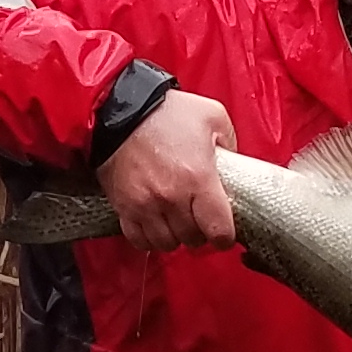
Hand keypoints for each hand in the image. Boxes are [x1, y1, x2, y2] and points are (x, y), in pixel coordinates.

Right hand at [96, 89, 237, 251]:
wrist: (118, 107)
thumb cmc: (164, 110)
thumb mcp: (212, 115)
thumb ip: (230, 141)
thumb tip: (233, 161)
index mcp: (198, 178)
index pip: (219, 230)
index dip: (225, 236)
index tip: (224, 231)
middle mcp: (171, 197)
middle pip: (193, 239)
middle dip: (200, 232)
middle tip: (199, 218)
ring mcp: (144, 205)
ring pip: (166, 243)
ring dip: (175, 236)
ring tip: (177, 220)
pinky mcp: (124, 206)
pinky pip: (138, 240)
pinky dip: (149, 237)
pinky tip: (156, 224)